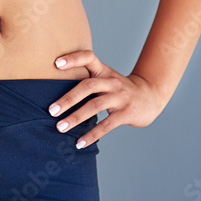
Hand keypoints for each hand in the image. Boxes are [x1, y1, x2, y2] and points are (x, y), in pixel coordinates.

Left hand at [48, 49, 165, 147]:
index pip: (88, 57)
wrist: (150, 96)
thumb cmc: (118, 88)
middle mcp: (111, 81)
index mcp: (103, 70)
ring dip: (76, 118)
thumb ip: (86, 80)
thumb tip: (55, 93)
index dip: (73, 58)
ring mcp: (120, 97)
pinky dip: (92, 135)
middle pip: (88, 86)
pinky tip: (79, 143)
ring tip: (60, 128)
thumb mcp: (105, 78)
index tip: (56, 64)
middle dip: (68, 99)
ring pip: (95, 106)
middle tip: (51, 111)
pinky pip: (107, 125)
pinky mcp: (126, 113)